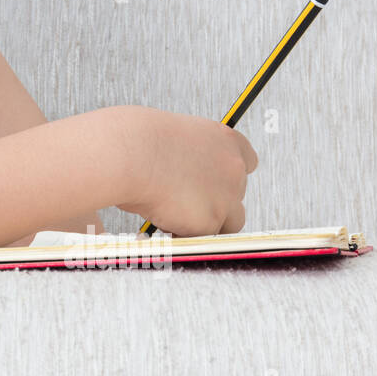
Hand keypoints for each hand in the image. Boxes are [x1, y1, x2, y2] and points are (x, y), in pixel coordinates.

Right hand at [111, 105, 256, 236]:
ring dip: (205, 223)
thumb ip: (188, 156)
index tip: (212, 183)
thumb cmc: (137, 141)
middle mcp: (232, 166)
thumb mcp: (172, 138)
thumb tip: (180, 174)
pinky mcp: (211, 220)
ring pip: (229, 222)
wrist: (128, 154)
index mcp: (224, 139)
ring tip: (173, 217)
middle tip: (182, 202)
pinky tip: (163, 221)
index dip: (227, 176)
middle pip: (237, 195)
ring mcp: (226, 195)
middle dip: (213, 202)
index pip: (248, 161)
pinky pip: (203, 237)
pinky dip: (185, 234)